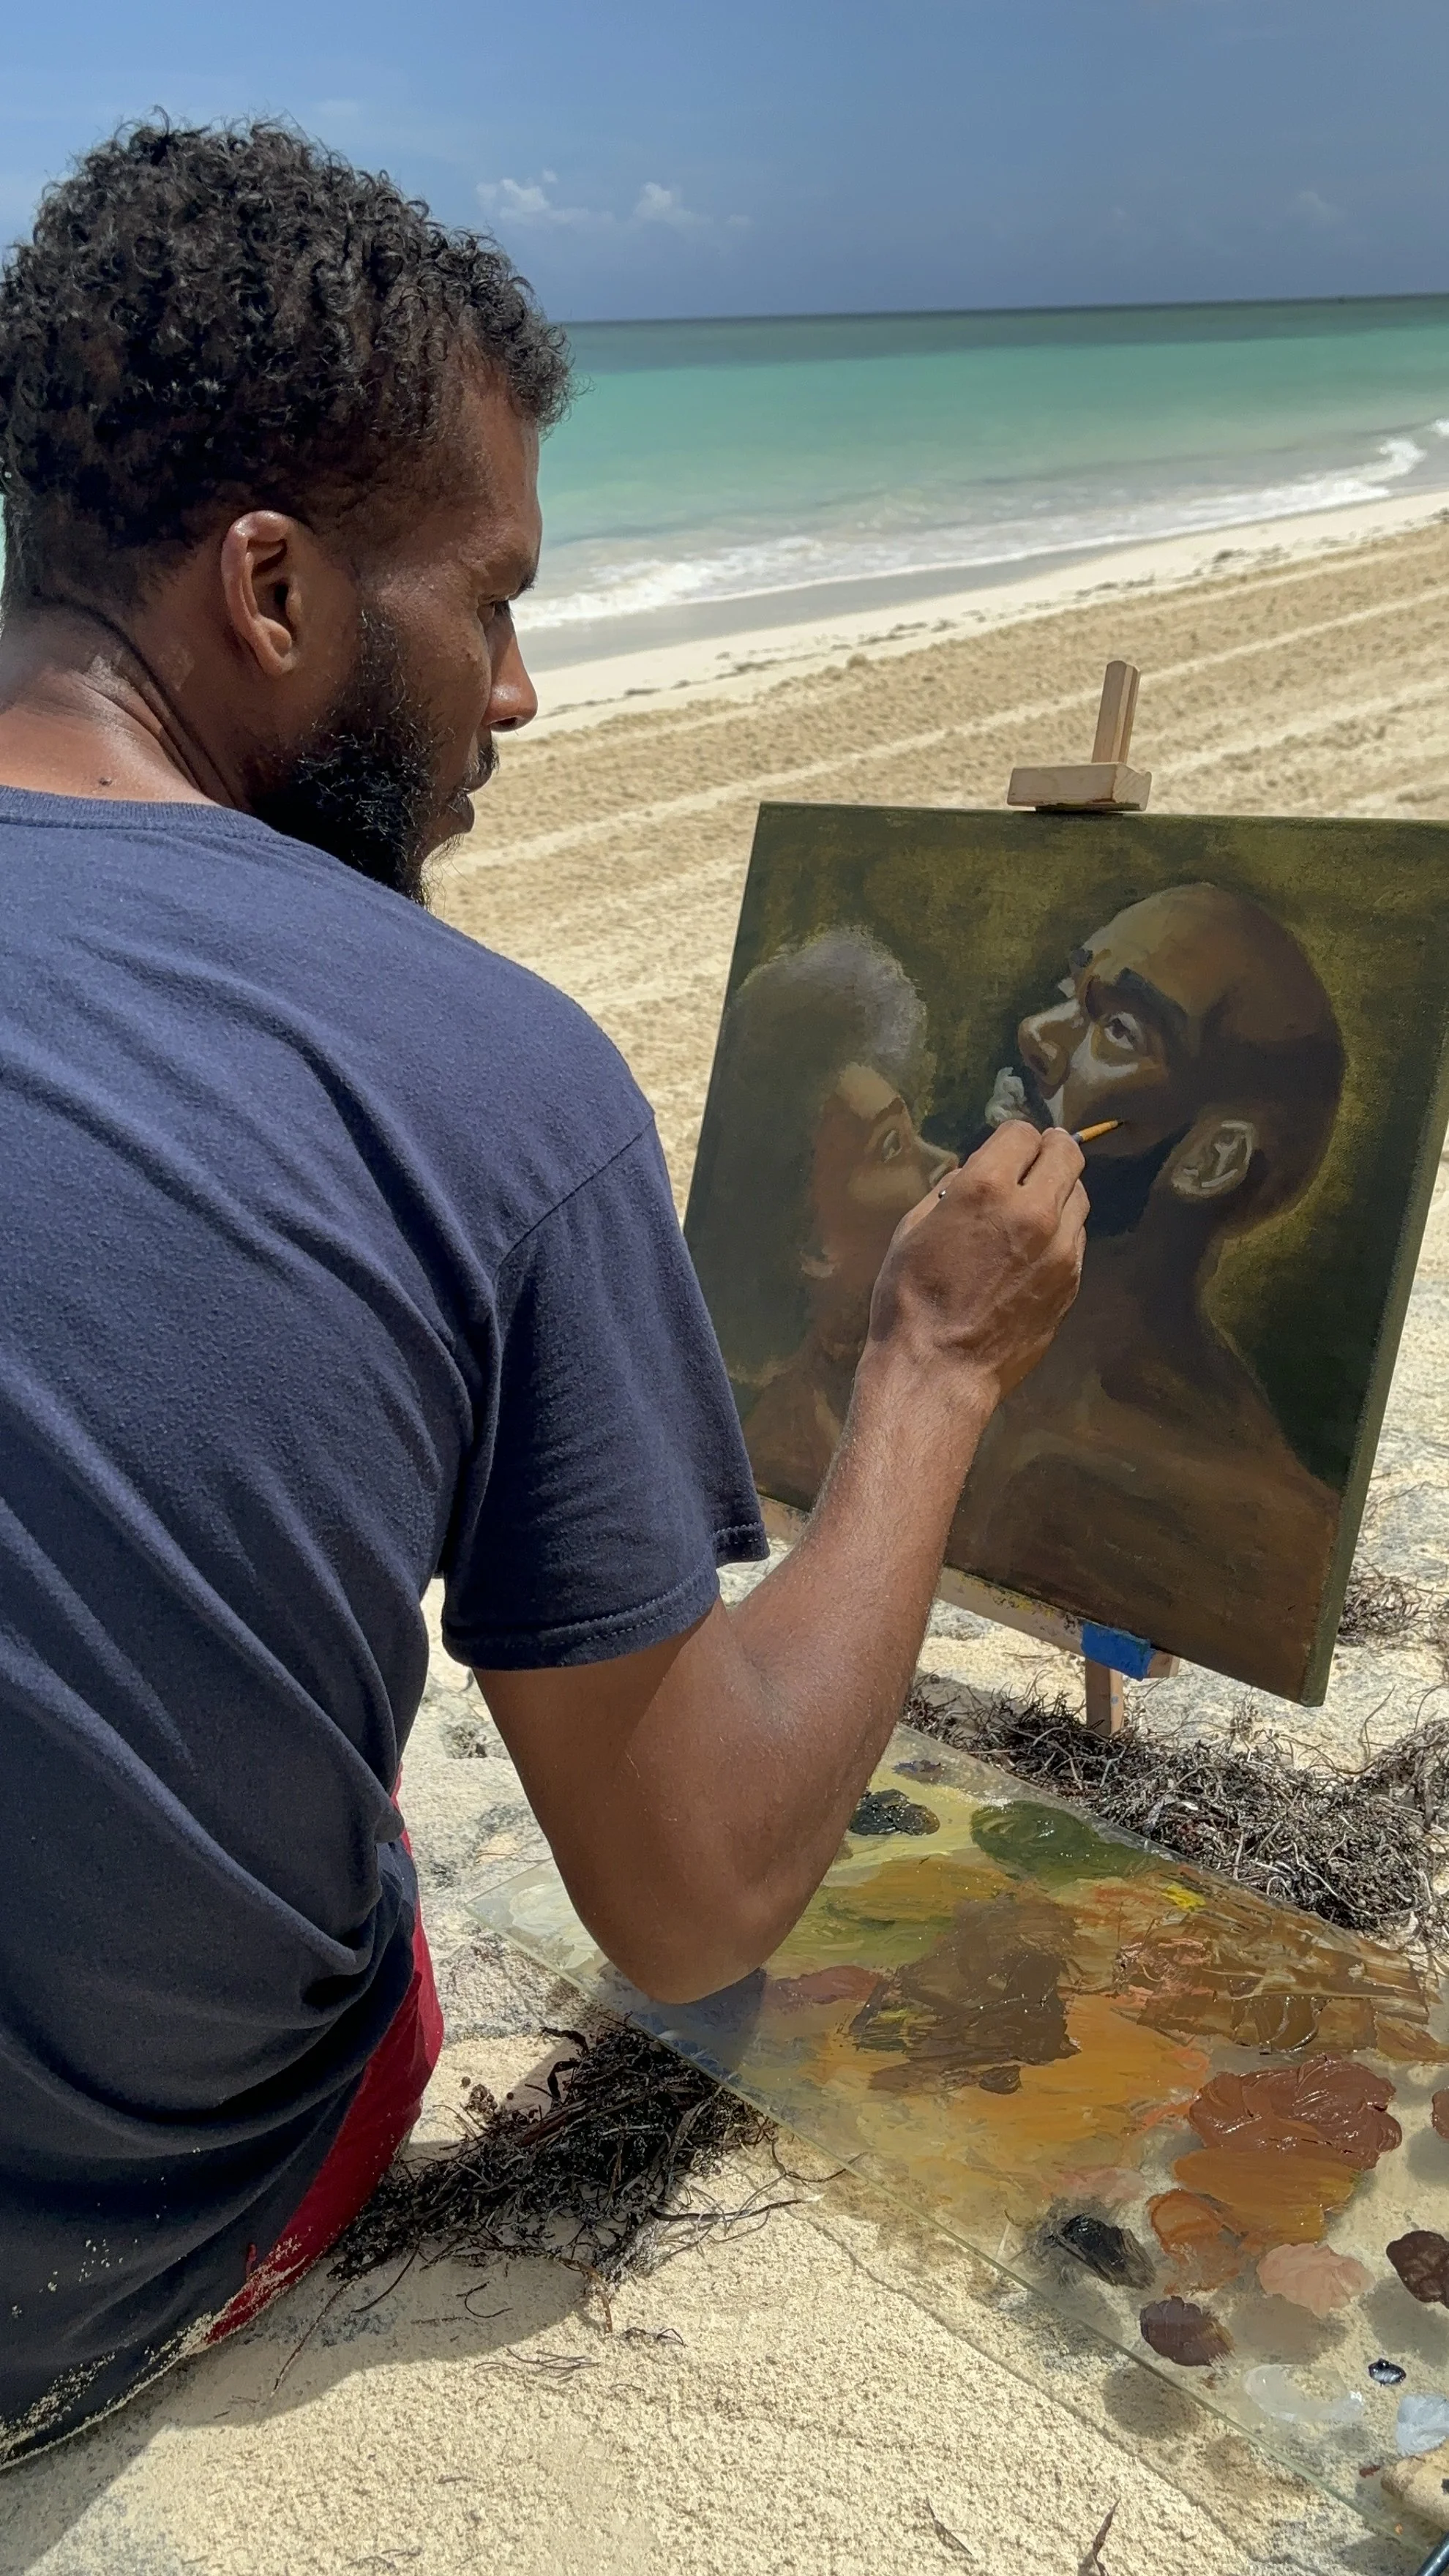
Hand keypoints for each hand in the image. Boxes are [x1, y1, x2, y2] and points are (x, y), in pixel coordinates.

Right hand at [866, 1120, 1086, 1405]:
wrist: (939, 1369)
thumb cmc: (910, 1298)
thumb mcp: (913, 1229)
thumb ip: (951, 1191)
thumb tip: (975, 1173)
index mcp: (985, 1188)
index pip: (1022, 1132)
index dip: (1013, 1137)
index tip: (1006, 1149)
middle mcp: (1033, 1208)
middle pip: (1064, 1154)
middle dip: (1049, 1150)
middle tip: (1036, 1158)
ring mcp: (1060, 1246)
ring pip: (1078, 1194)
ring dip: (1059, 1190)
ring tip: (1035, 1205)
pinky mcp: (1072, 1279)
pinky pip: (1076, 1236)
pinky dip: (1061, 1229)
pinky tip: (1036, 1246)